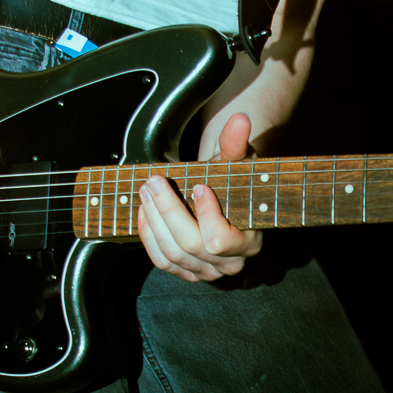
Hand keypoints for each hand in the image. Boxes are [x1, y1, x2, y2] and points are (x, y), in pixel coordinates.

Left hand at [136, 111, 262, 281]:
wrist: (223, 198)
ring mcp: (206, 272)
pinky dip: (148, 237)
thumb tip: (240, 120)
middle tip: (153, 182)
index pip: (220, 240)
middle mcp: (229, 264)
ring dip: (154, 220)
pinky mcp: (186, 272)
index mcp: (248, 242)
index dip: (206, 215)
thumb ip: (237, 144)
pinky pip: (162, 261)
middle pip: (190, 244)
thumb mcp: (236, 162)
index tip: (198, 186)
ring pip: (172, 253)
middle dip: (167, 211)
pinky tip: (144, 213)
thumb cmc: (233, 181)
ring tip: (145, 192)